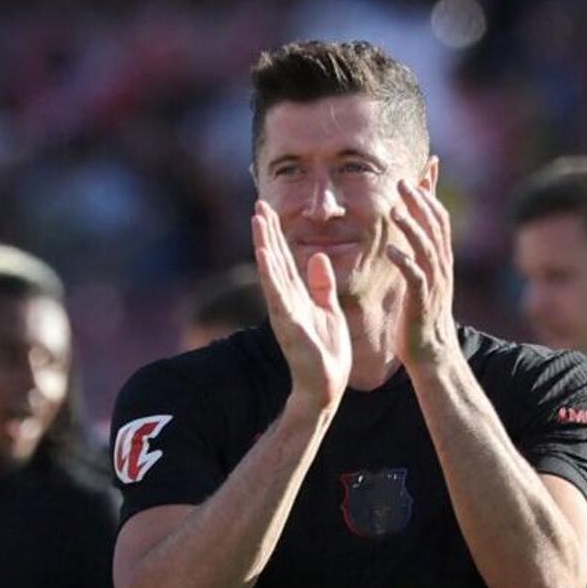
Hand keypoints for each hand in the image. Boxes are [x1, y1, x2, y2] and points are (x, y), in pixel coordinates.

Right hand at [251, 201, 344, 405]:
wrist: (325, 384)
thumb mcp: (328, 308)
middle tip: (259, 203)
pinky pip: (278, 291)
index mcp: (296, 295)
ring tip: (258, 218)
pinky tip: (265, 251)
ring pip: (272, 269)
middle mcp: (285, 299)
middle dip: (266, 231)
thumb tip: (317, 256)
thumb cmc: (326, 351)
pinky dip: (270, 271)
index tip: (269, 211)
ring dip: (264, 243)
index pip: (284, 258)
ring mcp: (284, 310)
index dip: (277, 234)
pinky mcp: (289, 321)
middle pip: (274, 258)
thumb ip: (321, 284)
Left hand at [378, 177, 459, 369]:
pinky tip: (391, 252)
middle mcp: (441, 266)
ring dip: (411, 227)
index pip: (438, 217)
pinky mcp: (422, 301)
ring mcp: (434, 283)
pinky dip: (405, 263)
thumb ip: (420, 254)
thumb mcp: (423, 279)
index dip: (432, 193)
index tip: (424, 169)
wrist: (432, 352)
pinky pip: (415, 279)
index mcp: (440, 258)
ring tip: (396, 210)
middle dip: (420, 202)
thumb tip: (415, 232)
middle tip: (402, 181)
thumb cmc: (421, 315)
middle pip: (435, 226)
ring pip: (426, 248)